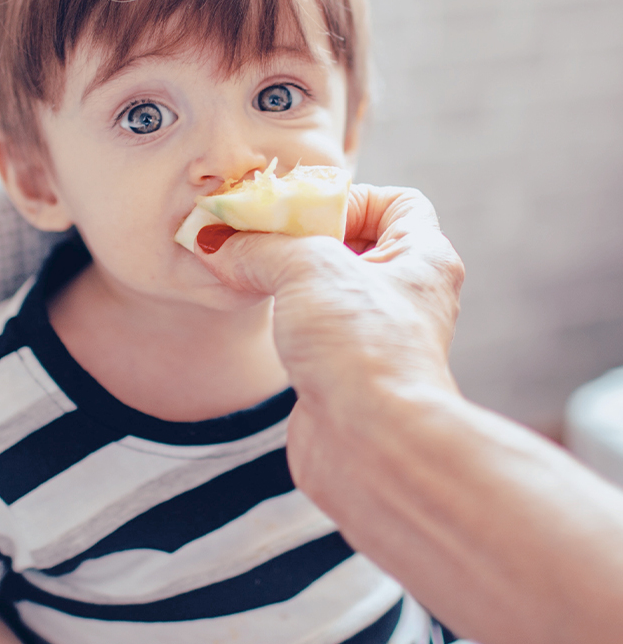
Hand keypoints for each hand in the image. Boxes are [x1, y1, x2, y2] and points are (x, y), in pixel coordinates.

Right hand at [195, 186, 463, 510]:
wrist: (372, 446)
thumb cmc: (363, 347)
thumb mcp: (306, 267)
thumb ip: (261, 246)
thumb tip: (218, 243)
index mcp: (424, 258)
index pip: (399, 203)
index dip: (350, 197)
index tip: (304, 212)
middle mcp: (410, 296)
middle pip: (358, 244)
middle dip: (307, 238)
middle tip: (262, 240)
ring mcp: (379, 339)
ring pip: (332, 292)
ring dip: (291, 281)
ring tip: (250, 274)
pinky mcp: (349, 378)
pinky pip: (316, 333)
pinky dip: (287, 322)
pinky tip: (261, 320)